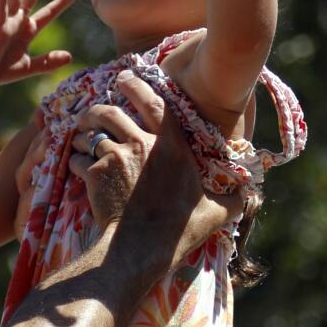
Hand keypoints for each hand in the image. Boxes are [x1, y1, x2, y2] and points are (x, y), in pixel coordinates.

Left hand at [70, 74, 242, 258]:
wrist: (142, 248)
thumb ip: (233, 199)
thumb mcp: (215, 212)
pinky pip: (77, 159)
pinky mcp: (94, 174)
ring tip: (79, 138)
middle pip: (111, 112)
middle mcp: (142, 144)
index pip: (153, 103)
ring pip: (90, 134)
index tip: (125, 77)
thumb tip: (251, 195)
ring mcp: (116, 157)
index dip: (137, 86)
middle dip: (97, 109)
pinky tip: (75, 166)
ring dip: (82, 135)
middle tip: (91, 113)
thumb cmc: (180, 230)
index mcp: (172, 146)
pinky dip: (74, 161)